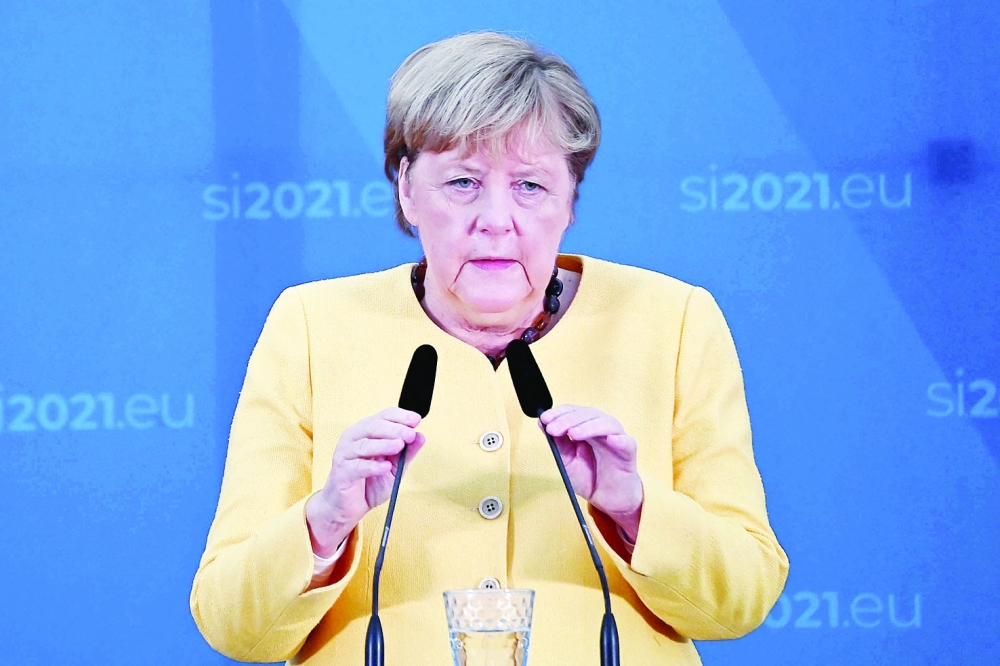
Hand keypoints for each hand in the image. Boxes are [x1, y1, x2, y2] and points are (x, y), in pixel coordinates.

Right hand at [305, 407, 425, 555]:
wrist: (349, 508)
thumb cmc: (370, 483)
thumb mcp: (395, 468)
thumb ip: (406, 453)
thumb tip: (420, 436)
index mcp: (367, 432)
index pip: (384, 416)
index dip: (400, 416)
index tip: (416, 420)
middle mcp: (354, 438)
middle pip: (373, 426)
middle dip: (394, 429)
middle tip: (409, 434)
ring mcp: (345, 454)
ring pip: (364, 445)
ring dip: (383, 444)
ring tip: (399, 446)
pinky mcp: (341, 472)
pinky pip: (357, 466)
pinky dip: (372, 466)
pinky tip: (385, 467)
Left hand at [539, 405, 642, 539]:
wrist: (606, 499)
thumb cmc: (588, 477)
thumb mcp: (566, 460)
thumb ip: (557, 442)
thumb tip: (542, 422)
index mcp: (586, 427)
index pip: (574, 412)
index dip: (560, 412)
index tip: (545, 418)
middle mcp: (602, 429)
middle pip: (588, 415)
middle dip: (568, 420)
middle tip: (553, 429)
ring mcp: (616, 439)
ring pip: (606, 424)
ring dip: (588, 426)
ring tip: (573, 434)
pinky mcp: (628, 453)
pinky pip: (627, 443)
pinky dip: (619, 440)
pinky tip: (610, 440)